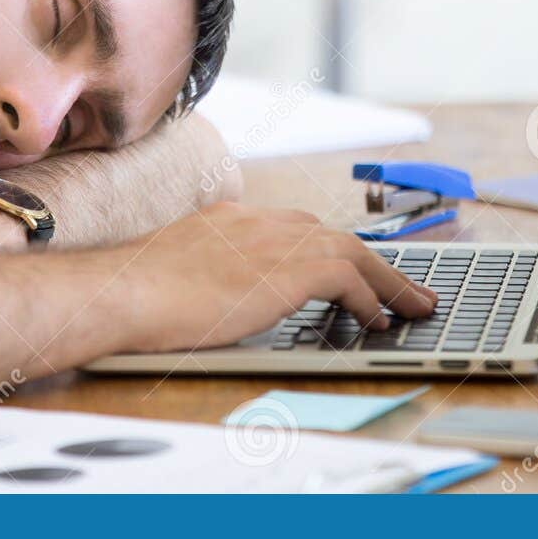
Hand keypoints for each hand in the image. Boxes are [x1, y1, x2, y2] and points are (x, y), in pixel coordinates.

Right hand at [108, 202, 436, 351]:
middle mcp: (259, 221)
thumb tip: (213, 295)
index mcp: (231, 218)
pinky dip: (370, 298)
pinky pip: (347, 279)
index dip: (328, 248)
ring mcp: (274, 242)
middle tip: (399, 286)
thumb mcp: (176, 270)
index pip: (296, 227)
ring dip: (387, 281)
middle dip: (370, 261)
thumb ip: (205, 271)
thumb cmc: (134, 293)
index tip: (348, 267)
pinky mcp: (288, 271)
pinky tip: (378, 319)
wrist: (125, 290)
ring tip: (411, 306)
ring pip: (352, 251)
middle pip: (332, 233)